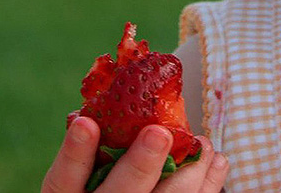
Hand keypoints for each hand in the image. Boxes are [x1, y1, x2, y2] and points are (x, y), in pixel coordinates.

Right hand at [42, 117, 227, 192]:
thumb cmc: (100, 184)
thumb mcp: (82, 173)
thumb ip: (93, 147)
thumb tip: (113, 96)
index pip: (64, 178)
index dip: (75, 152)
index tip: (87, 123)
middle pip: (121, 192)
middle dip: (142, 163)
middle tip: (159, 132)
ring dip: (188, 170)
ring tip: (201, 142)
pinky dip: (209, 183)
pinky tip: (216, 161)